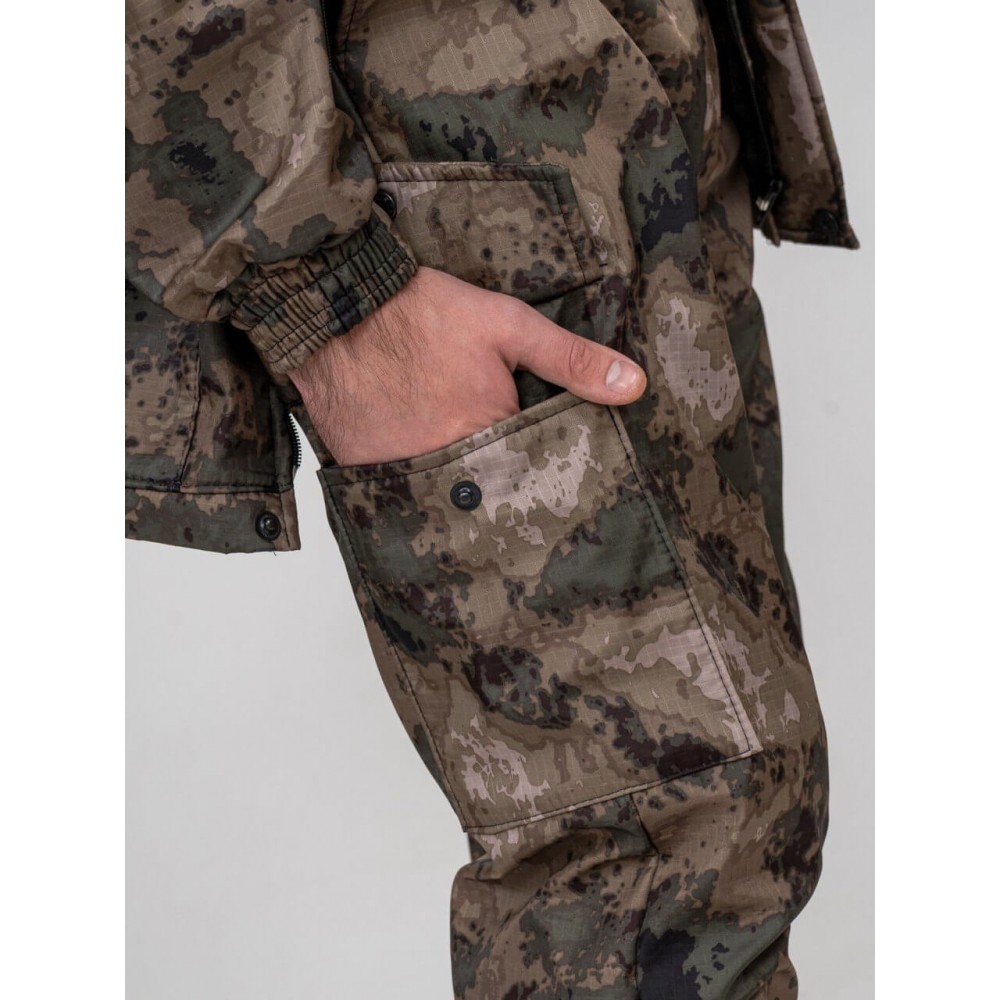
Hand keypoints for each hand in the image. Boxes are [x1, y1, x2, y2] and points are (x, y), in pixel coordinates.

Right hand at [288, 266, 646, 465]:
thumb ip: (570, 359)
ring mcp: (407, 473)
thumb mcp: (507, 324)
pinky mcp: (368, 474)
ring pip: (446, 491)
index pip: (534, 464)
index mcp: (495, 431)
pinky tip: (407, 447)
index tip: (539, 446)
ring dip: (455, 479)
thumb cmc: (422, 312)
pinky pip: (399, 490)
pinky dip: (408, 478)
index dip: (539, 453)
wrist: (336, 309)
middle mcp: (454, 464)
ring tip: (444, 445)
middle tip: (488, 447)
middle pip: (490, 484)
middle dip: (500, 473)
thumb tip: (633, 386)